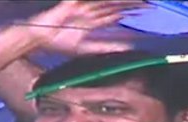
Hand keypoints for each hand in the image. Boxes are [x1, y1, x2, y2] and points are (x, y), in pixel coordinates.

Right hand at [26, 1, 143, 51]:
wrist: (38, 38)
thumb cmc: (59, 43)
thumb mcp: (87, 48)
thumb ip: (106, 47)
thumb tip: (127, 50)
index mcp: (93, 21)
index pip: (116, 14)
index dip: (131, 11)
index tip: (147, 10)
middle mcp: (90, 11)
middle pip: (114, 5)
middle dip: (132, 4)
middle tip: (150, 3)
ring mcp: (82, 6)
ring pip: (107, 2)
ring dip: (122, 2)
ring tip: (140, 1)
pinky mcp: (72, 4)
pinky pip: (91, 1)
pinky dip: (101, 2)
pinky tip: (115, 3)